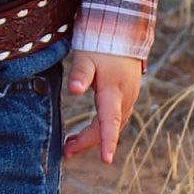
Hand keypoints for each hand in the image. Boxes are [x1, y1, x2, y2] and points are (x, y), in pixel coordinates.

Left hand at [62, 50, 142, 164]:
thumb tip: (73, 90)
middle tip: (66, 151)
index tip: (106, 160)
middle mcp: (125, 99)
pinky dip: (99, 128)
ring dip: (92, 137)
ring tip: (70, 146)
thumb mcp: (86, 57)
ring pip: (111, 124)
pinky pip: (113, 118)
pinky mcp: (125, 96)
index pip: (110, 121)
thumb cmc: (101, 45)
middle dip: (87, 142)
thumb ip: (80, 74)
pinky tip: (85, 132)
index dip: (108, 141)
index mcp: (114, 91)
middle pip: (107, 127)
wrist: (122, 32)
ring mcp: (127, 98)